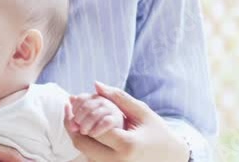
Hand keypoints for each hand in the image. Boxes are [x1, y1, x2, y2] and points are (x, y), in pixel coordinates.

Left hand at [63, 82, 188, 161]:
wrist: (170, 157)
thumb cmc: (158, 132)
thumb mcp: (142, 112)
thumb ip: (118, 97)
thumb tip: (96, 85)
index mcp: (127, 145)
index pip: (94, 127)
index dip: (81, 113)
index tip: (73, 100)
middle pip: (82, 144)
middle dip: (71, 125)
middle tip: (68, 109)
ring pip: (84, 152)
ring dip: (77, 134)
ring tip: (75, 117)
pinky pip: (91, 158)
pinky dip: (86, 144)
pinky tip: (86, 129)